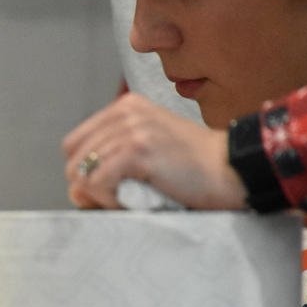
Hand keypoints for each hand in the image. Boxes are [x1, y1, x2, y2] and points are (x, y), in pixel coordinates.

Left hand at [62, 93, 246, 209]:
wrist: (233, 171)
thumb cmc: (193, 170)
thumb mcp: (144, 159)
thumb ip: (106, 168)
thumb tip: (74, 190)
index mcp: (125, 107)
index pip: (74, 145)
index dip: (87, 171)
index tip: (115, 184)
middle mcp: (125, 112)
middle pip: (74, 160)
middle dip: (92, 186)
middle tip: (125, 194)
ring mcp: (132, 128)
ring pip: (83, 174)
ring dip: (105, 195)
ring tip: (138, 195)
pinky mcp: (138, 150)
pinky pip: (97, 183)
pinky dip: (112, 200)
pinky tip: (139, 198)